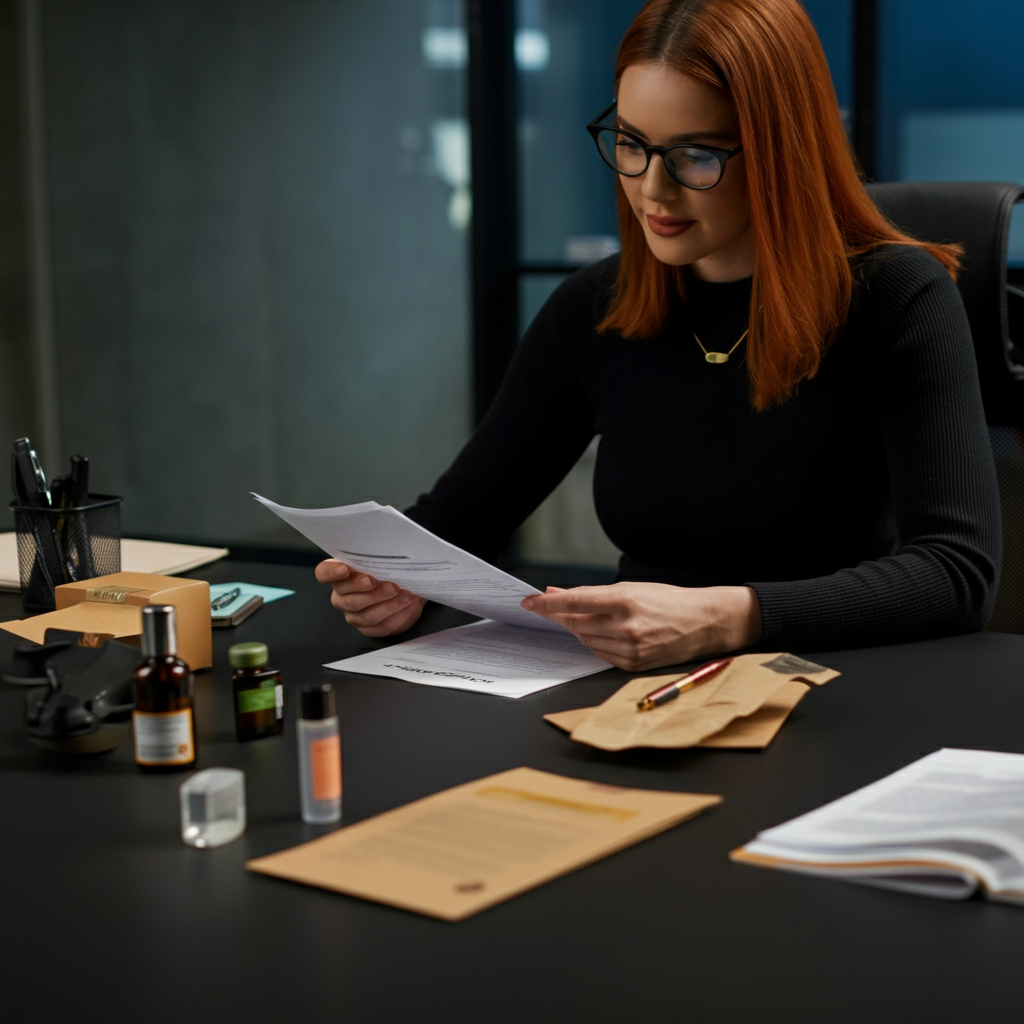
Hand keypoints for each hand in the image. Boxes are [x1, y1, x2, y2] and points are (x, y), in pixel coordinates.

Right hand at [315, 559, 426, 636]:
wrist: (406, 587)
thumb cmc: (390, 568)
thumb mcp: (385, 558)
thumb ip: (380, 555)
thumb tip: (390, 550)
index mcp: (339, 574)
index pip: (324, 573)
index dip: (332, 573)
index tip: (345, 569)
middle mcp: (341, 596)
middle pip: (348, 599)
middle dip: (371, 593)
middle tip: (390, 586)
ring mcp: (353, 615)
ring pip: (367, 615)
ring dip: (389, 605)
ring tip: (406, 595)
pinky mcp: (368, 628)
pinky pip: (381, 626)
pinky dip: (397, 615)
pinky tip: (408, 605)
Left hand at [520, 582, 761, 671]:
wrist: (704, 622)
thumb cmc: (667, 600)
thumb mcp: (630, 588)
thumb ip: (590, 593)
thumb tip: (556, 593)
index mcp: (625, 600)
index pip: (574, 602)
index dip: (547, 604)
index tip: (528, 602)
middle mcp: (626, 626)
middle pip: (575, 624)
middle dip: (563, 616)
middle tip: (554, 609)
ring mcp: (630, 648)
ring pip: (585, 640)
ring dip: (581, 630)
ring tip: (599, 619)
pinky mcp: (633, 665)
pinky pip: (600, 654)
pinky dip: (597, 643)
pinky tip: (608, 634)